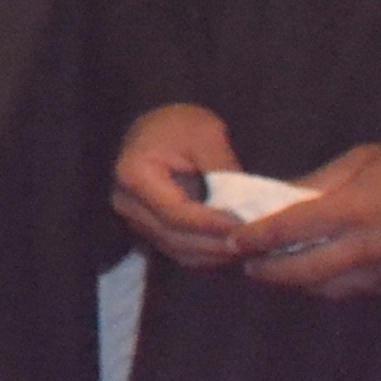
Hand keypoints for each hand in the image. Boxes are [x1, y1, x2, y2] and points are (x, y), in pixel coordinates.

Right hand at [111, 101, 252, 271]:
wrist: (160, 126)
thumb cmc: (180, 125)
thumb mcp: (205, 136)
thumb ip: (223, 171)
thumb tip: (247, 208)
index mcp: (134, 175)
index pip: (174, 213)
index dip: (210, 224)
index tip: (245, 226)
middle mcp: (126, 203)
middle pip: (174, 238)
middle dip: (215, 244)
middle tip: (254, 242)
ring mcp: (134, 219)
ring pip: (178, 251)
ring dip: (213, 254)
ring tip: (248, 247)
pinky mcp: (148, 229)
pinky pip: (178, 252)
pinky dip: (206, 255)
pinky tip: (231, 247)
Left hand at [237, 141, 380, 300]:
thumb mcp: (357, 162)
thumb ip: (315, 185)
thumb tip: (275, 199)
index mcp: (356, 210)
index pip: (292, 229)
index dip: (257, 238)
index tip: (233, 241)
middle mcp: (372, 247)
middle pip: (306, 271)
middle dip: (271, 271)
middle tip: (248, 265)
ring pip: (332, 288)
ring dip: (302, 282)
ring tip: (279, 271)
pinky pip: (362, 290)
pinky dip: (338, 283)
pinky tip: (324, 273)